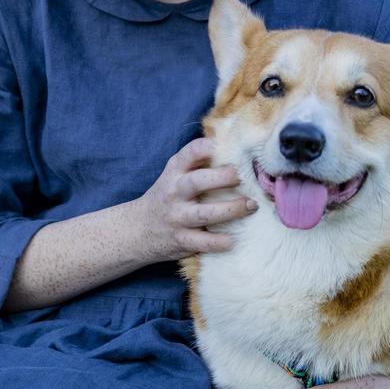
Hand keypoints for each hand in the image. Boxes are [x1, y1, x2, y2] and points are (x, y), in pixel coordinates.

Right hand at [134, 137, 256, 260]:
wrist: (138, 229)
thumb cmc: (166, 197)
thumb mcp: (174, 175)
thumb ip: (197, 163)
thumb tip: (234, 149)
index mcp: (175, 172)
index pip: (189, 154)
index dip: (206, 147)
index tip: (224, 146)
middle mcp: (175, 193)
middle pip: (197, 182)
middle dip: (222, 178)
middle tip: (242, 177)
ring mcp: (177, 217)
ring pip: (205, 214)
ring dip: (231, 209)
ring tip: (251, 206)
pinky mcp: (182, 240)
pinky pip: (203, 241)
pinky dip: (219, 241)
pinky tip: (233, 239)